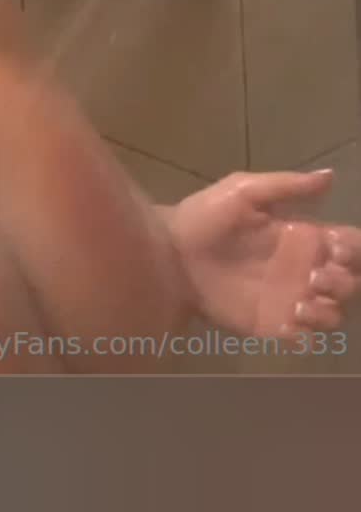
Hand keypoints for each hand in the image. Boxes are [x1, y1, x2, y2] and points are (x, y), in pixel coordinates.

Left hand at [165, 169, 360, 343]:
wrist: (171, 253)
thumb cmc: (206, 216)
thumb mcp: (245, 191)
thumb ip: (288, 185)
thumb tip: (330, 175)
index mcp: (301, 236)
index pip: (348, 246)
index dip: (353, 249)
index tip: (336, 248)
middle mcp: (302, 269)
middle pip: (349, 282)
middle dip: (345, 281)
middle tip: (318, 275)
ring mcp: (289, 299)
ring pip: (334, 313)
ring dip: (330, 308)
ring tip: (303, 299)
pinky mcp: (273, 325)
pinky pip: (307, 338)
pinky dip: (311, 331)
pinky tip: (293, 316)